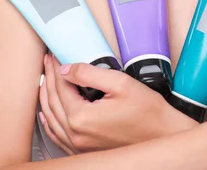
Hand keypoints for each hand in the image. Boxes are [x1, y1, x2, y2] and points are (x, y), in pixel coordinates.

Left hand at [39, 53, 195, 154]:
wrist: (161, 135)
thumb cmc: (147, 111)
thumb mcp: (120, 82)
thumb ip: (90, 73)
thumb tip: (66, 69)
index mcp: (82, 117)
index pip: (60, 87)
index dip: (55, 68)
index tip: (53, 56)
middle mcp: (76, 135)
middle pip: (53, 102)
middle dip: (49, 79)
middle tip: (47, 63)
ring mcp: (79, 146)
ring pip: (52, 120)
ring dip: (46, 98)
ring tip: (45, 80)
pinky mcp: (85, 151)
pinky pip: (58, 136)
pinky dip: (50, 122)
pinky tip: (48, 114)